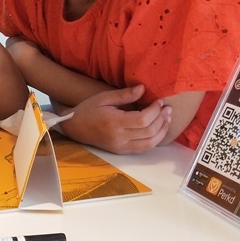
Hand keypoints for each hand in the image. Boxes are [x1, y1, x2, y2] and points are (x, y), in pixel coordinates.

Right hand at [55, 85, 172, 153]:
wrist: (74, 128)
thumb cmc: (88, 110)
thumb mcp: (104, 98)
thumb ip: (125, 95)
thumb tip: (143, 89)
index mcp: (114, 123)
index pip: (143, 120)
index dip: (155, 111)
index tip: (159, 101)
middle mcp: (118, 138)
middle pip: (149, 132)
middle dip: (162, 119)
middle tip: (167, 109)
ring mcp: (120, 147)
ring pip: (149, 144)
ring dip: (162, 131)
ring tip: (166, 119)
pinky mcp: (121, 151)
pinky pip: (143, 149)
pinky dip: (154, 140)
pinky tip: (158, 129)